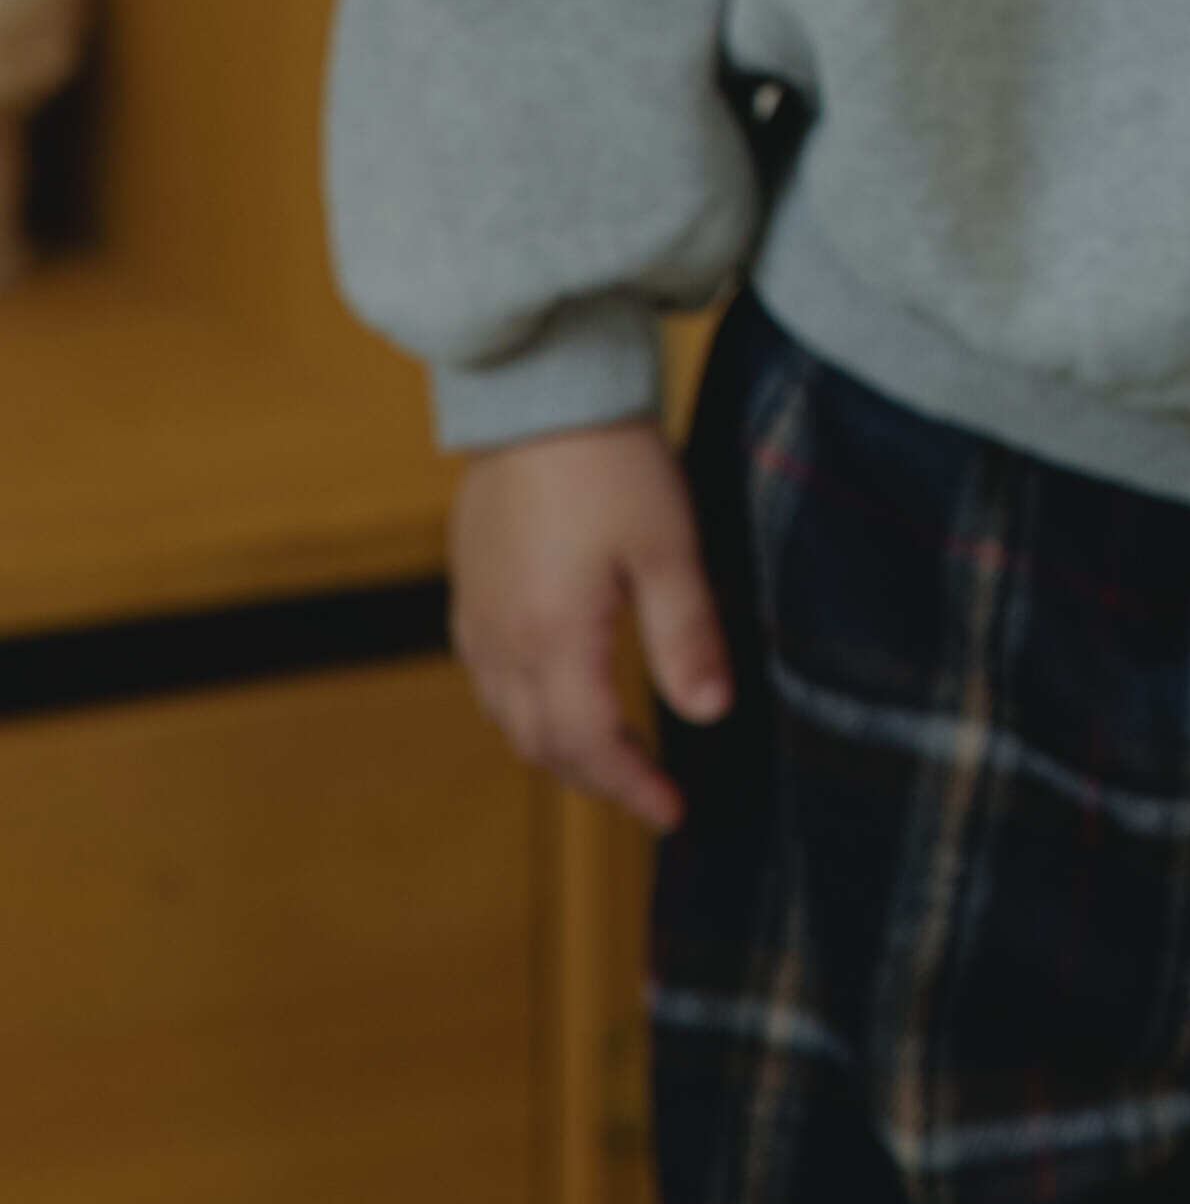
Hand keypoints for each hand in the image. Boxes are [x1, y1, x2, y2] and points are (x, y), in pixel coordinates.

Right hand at [450, 420, 732, 834]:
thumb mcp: (667, 548)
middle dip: (596, 780)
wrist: (537, 391)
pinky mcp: (468, 586)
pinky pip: (487, 676)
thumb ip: (685, 637)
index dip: (631, 787)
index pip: (589, 746)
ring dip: (557, 747)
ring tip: (612, 756)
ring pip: (507, 716)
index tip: (674, 812)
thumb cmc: (610, 462)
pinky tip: (559, 693)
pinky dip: (525, 707)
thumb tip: (707, 714)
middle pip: (541, 744)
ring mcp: (475, 615)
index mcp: (554, 638)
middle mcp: (501, 640)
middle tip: (649, 794)